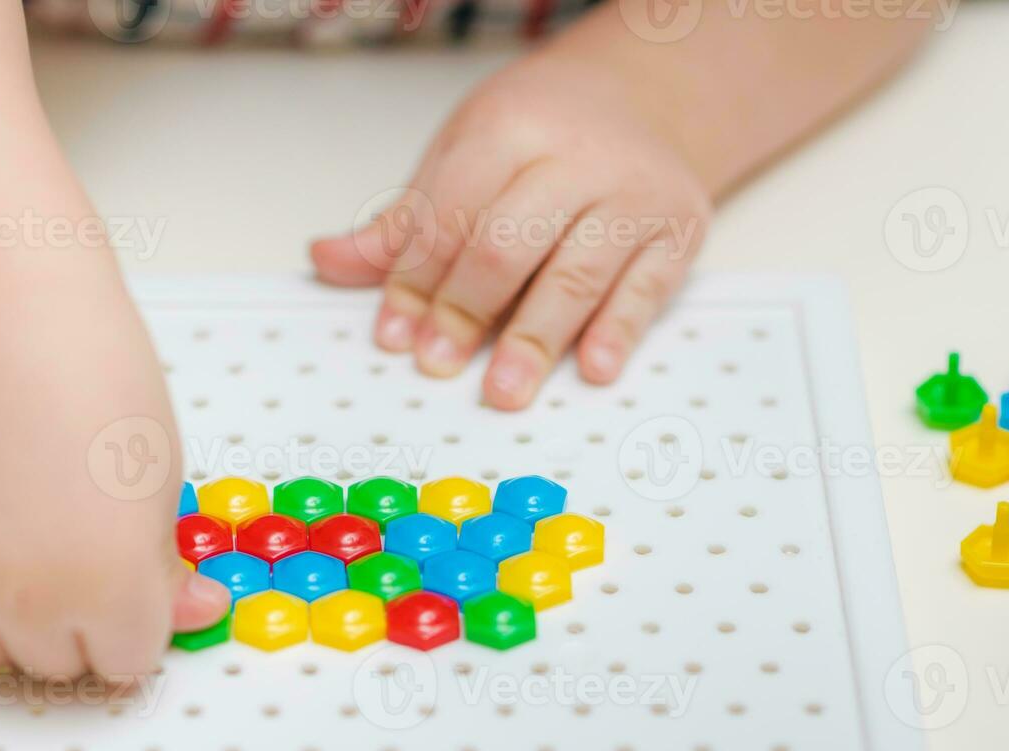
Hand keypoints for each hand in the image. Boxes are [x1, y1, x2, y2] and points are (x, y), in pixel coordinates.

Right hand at [0, 290, 227, 680]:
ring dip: (13, 617)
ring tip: (27, 537)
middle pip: (57, 665)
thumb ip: (166, 568)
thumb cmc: (99, 390)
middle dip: (76, 626)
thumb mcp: (163, 486)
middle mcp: (31, 604)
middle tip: (79, 552)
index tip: (131, 594)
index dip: (133, 626)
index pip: (127, 664)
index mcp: (112, 591)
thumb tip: (195, 613)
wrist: (1, 330)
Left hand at [311, 54, 709, 409]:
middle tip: (437, 363)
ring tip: (503, 390)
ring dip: (534, 338)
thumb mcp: (465, 155)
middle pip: (509, 245)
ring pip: (576, 274)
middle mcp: (578, 158)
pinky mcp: (679, 231)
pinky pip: (646, 289)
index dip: (416, 279)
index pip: (451, 213)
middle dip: (465, 311)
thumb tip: (328, 261)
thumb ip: (406, 222)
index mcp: (511, 128)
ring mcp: (635, 195)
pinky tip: (591, 368)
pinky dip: (617, 332)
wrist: (644, 102)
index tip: (394, 333)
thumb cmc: (541, 136)